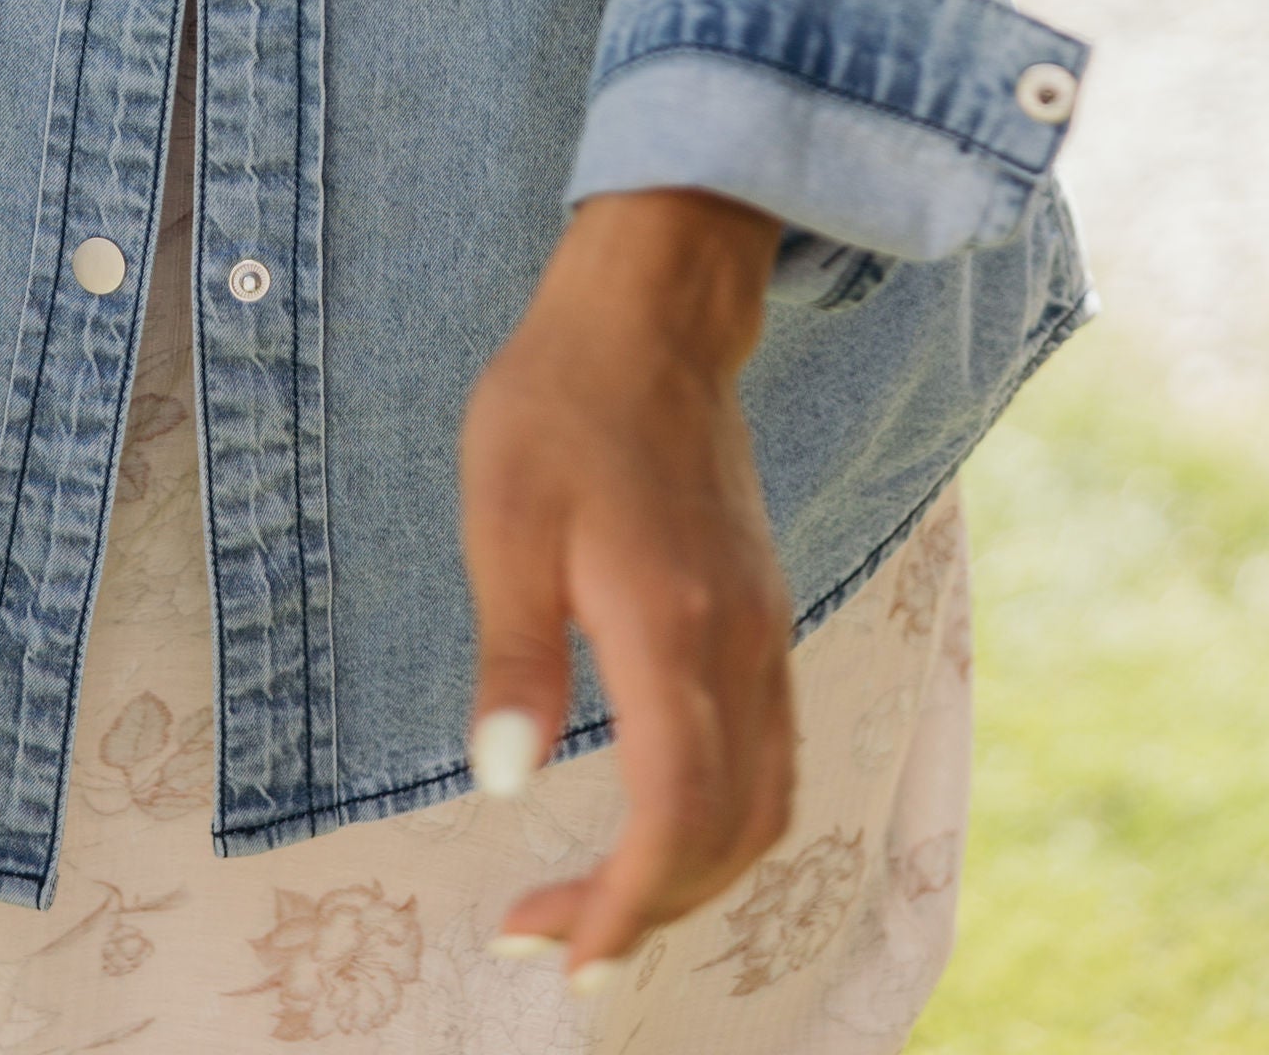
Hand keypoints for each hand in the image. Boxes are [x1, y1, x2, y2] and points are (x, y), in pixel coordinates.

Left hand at [458, 185, 791, 990]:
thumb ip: (514, 655)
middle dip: (644, 911)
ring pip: (764, 802)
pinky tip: (650, 821)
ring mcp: (763, 628)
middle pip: (732, 832)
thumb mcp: (503, 516)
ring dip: (689, 875)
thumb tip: (498, 780)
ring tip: (593, 901)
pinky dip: (719, 820)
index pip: (677, 812)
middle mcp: (738, 641)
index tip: (557, 955)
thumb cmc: (560, 401)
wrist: (653, 312)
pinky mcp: (762, 613)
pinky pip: (769, 754)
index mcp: (671, 623)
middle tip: (542, 937)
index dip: (626, 905)